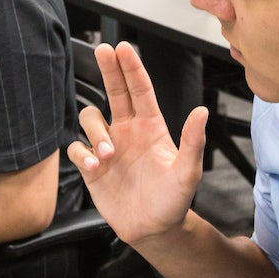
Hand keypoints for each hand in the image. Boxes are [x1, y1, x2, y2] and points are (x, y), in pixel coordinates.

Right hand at [66, 43, 206, 246]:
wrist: (155, 229)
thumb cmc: (174, 199)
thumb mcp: (188, 172)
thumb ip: (193, 142)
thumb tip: (202, 111)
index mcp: (150, 126)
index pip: (139, 90)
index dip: (131, 68)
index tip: (123, 48)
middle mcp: (127, 130)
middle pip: (113, 90)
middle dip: (108, 69)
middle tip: (102, 50)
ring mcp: (107, 147)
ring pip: (90, 117)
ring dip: (95, 130)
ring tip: (107, 153)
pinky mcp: (91, 167)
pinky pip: (76, 148)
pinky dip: (81, 153)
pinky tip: (94, 165)